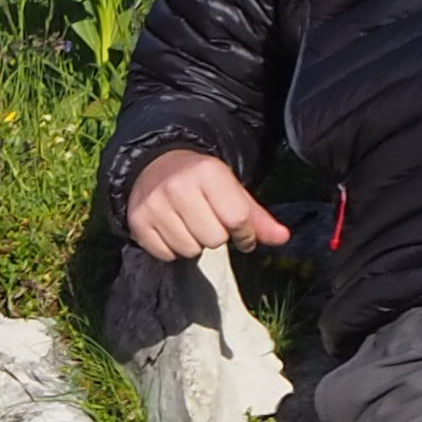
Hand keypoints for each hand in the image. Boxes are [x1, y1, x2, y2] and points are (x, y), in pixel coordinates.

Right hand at [124, 151, 290, 264]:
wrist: (155, 166)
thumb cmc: (202, 183)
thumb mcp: (232, 191)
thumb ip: (257, 217)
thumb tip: (284, 238)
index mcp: (208, 173)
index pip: (237, 219)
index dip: (245, 233)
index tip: (241, 231)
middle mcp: (178, 186)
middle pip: (214, 239)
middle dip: (216, 236)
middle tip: (209, 221)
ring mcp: (155, 204)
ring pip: (189, 250)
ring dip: (194, 244)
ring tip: (190, 225)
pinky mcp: (138, 221)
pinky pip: (166, 255)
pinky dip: (172, 248)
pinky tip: (172, 229)